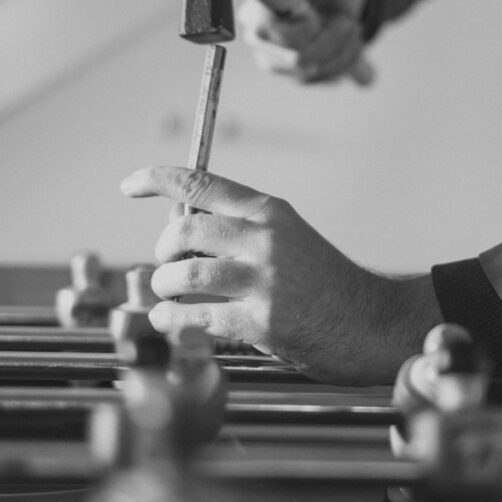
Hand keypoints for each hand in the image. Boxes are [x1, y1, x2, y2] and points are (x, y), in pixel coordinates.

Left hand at [120, 166, 441, 384]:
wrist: (372, 322)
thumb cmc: (325, 284)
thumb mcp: (289, 237)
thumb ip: (242, 230)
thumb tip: (182, 229)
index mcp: (269, 211)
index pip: (201, 183)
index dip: (157, 179)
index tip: (129, 184)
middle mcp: (264, 237)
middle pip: (183, 229)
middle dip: (163, 249)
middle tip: (167, 265)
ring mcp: (263, 278)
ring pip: (184, 272)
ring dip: (164, 286)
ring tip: (167, 296)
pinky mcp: (262, 320)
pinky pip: (196, 316)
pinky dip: (172, 319)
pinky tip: (168, 321)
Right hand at [238, 0, 373, 84]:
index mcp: (255, 9)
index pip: (268, 32)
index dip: (300, 26)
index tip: (311, 9)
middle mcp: (257, 39)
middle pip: (298, 58)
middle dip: (332, 39)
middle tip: (346, 18)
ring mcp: (275, 62)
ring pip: (315, 71)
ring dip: (344, 49)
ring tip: (351, 27)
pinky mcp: (295, 76)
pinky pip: (325, 79)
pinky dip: (346, 61)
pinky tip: (349, 43)